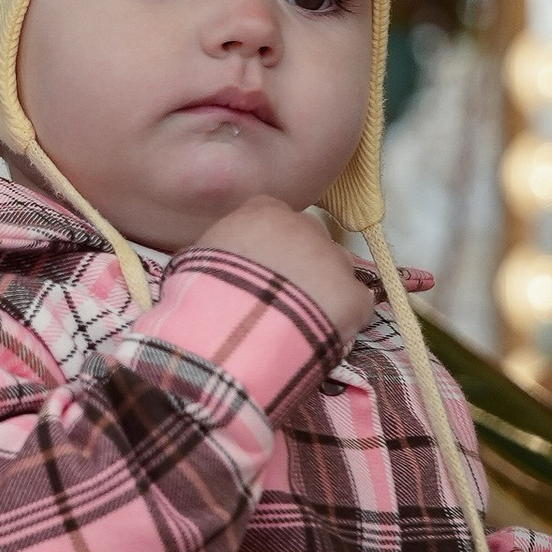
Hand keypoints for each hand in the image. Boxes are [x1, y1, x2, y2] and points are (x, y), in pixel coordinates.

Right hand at [193, 196, 368, 343]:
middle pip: (309, 239)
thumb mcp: (196, 260)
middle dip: (299, 264)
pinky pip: (355, 303)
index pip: (275, 216)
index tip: (261, 268)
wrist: (229, 339)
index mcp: (263, 212)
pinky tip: (320, 336)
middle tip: (280, 297)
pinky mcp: (353, 295)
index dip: (271, 245)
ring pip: (336, 268)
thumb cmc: (201, 300)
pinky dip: (343, 319)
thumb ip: (220, 247)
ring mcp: (333, 259)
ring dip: (322, 289)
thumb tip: (220, 256)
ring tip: (300, 322)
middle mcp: (304, 226)